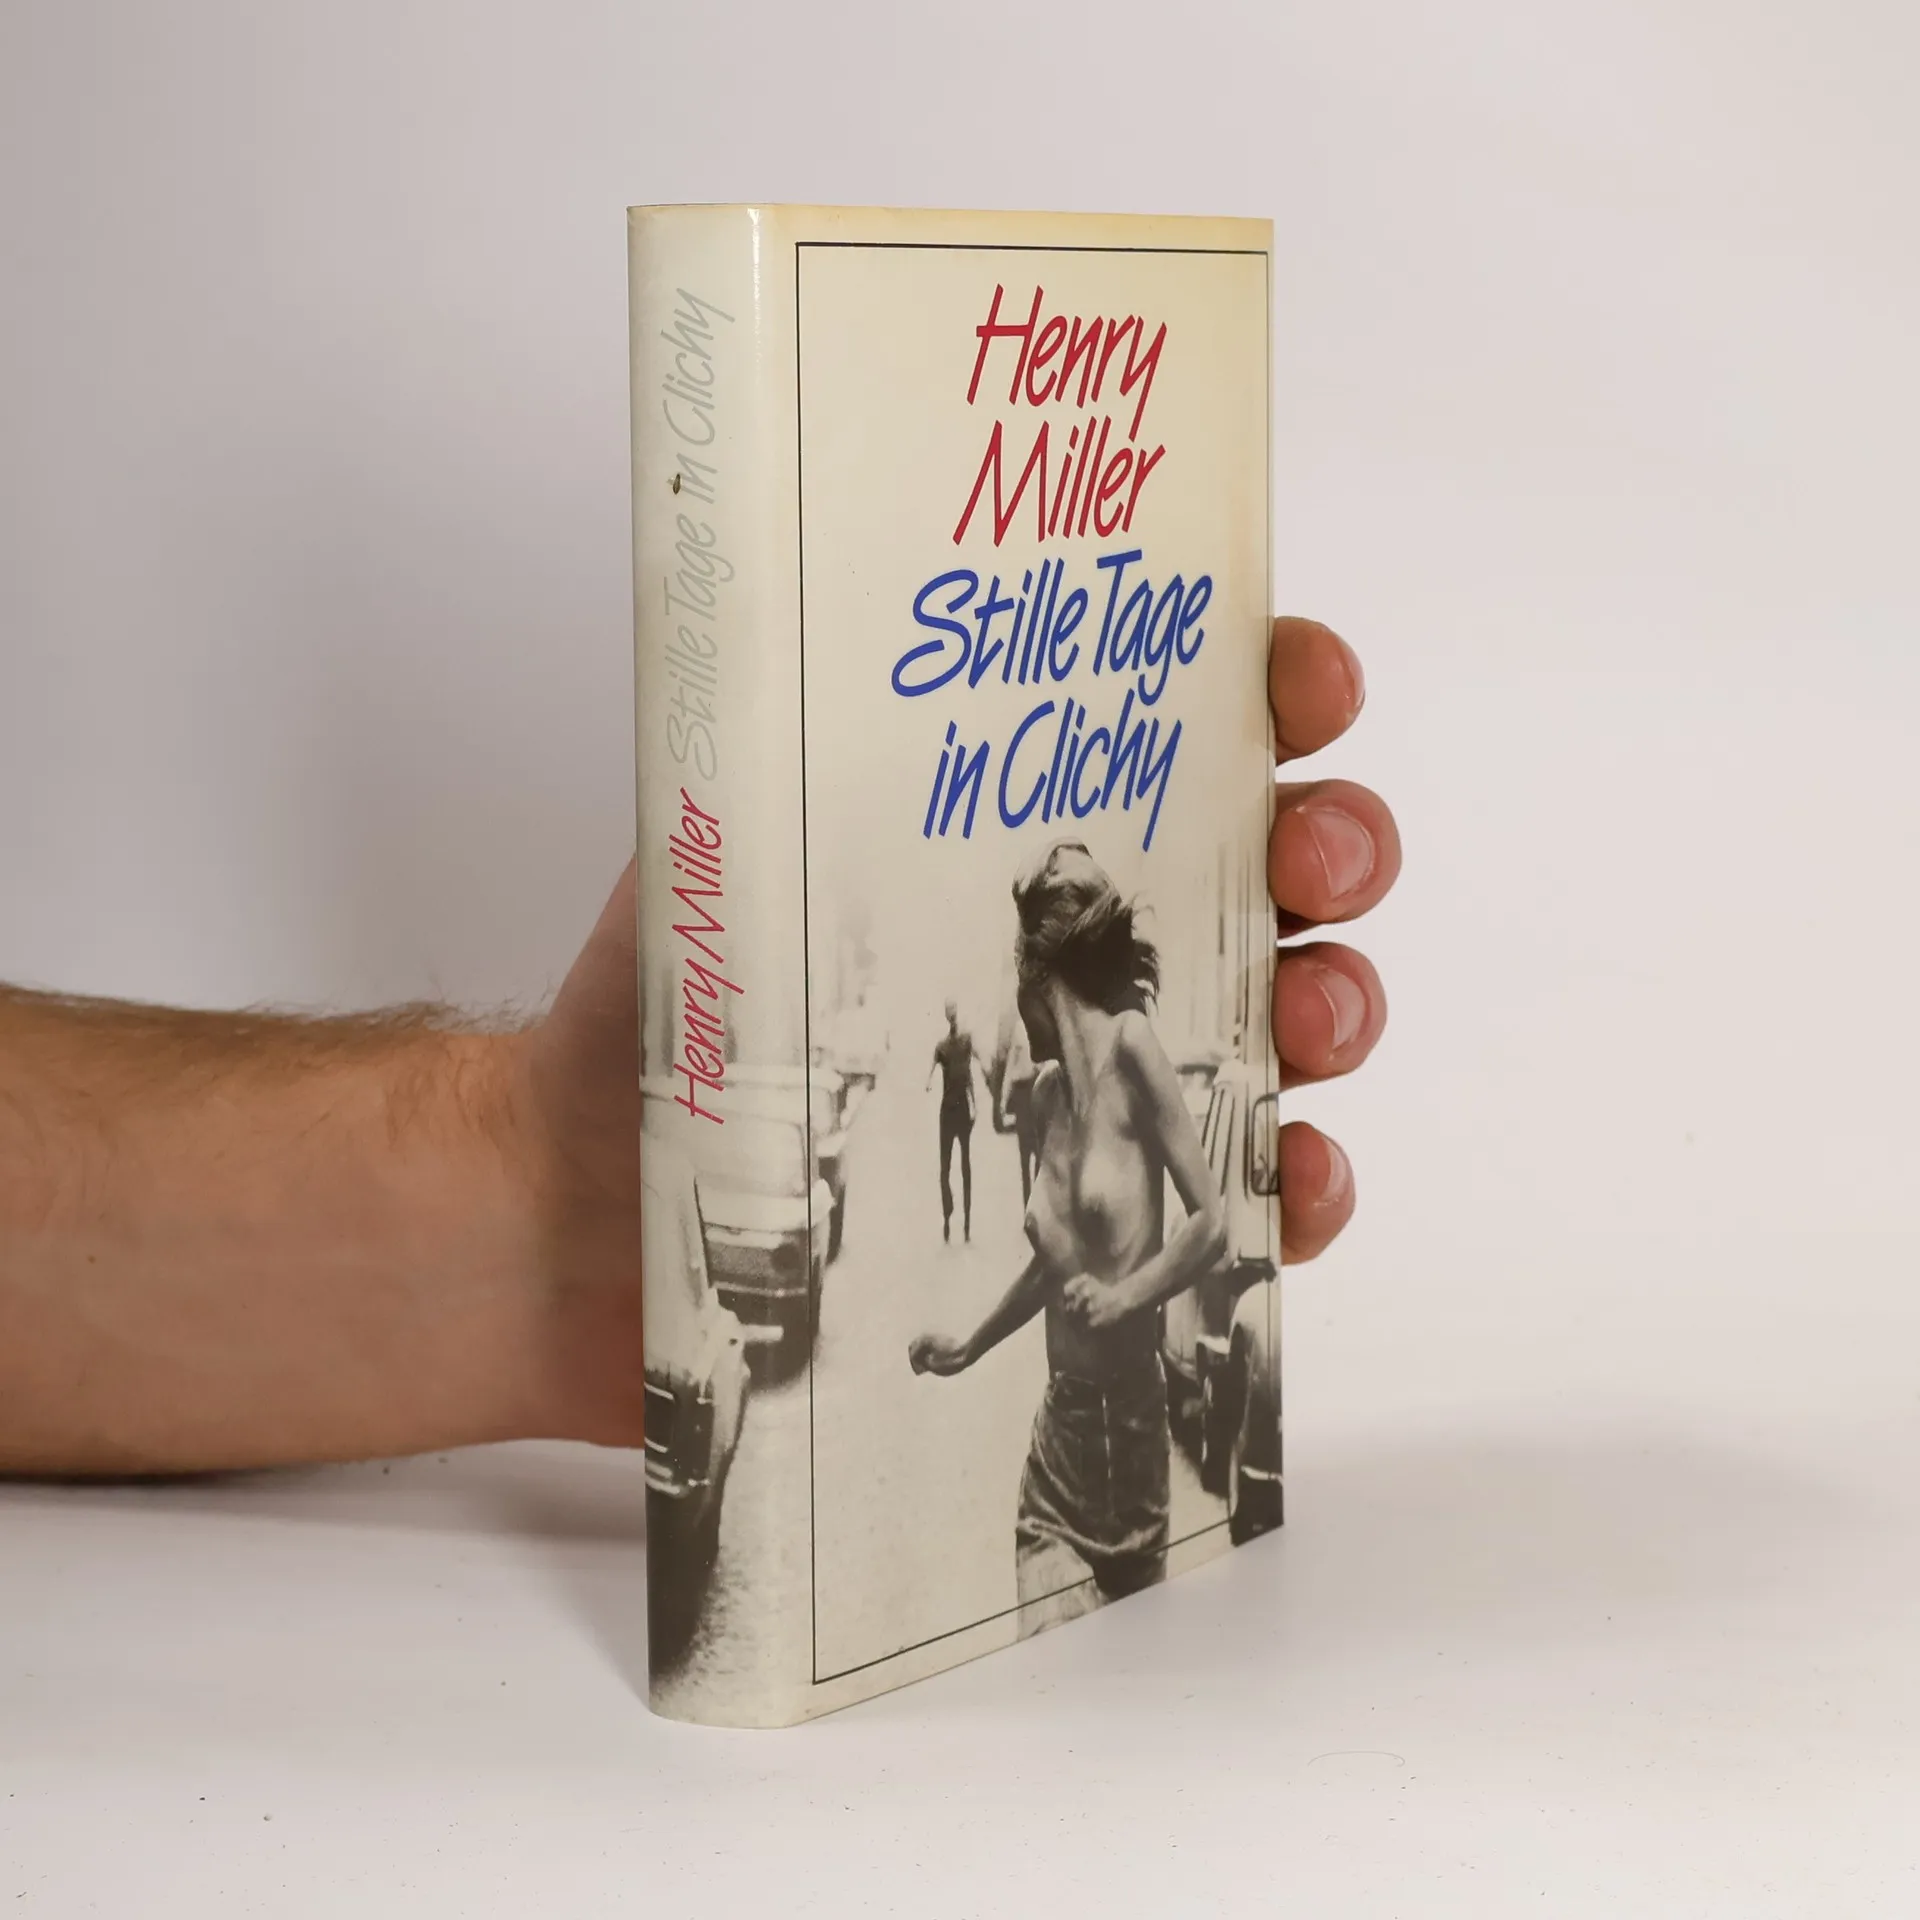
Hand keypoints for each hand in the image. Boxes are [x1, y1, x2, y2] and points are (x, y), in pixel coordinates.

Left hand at [512, 617, 1396, 1440]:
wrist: (578, 1215)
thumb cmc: (650, 1026)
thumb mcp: (713, 846)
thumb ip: (784, 734)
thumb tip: (830, 591)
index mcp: (1007, 850)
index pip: (1172, 744)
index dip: (1270, 694)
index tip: (1300, 683)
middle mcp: (1076, 957)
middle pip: (1265, 879)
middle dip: (1329, 845)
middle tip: (1309, 857)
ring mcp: (1101, 1089)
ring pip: (1281, 1029)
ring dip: (1334, 1005)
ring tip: (1306, 1019)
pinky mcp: (1100, 1224)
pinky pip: (1233, 1208)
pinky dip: (1292, 1191)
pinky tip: (1293, 1180)